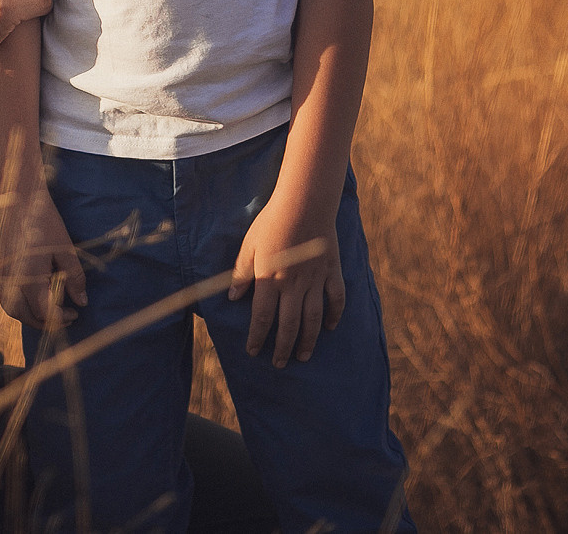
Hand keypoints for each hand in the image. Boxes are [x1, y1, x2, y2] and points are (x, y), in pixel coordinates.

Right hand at [0, 187, 85, 330]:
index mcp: (29, 279)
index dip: (62, 317)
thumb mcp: (65, 249)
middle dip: (47, 321)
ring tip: (49, 307)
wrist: (15, 198)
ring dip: (31, 315)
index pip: (45, 313)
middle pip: (27, 317)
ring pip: (12, 309)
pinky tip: (33, 295)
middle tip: (65, 315)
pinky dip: (19, 303)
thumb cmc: (43, 221)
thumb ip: (74, 278)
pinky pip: (4, 297)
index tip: (75, 312)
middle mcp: (9, 283)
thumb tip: (81, 301)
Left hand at [228, 197, 345, 368]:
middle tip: (279, 364)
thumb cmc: (271, 222)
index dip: (257, 337)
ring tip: (303, 356)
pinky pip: (336, 299)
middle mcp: (293, 284)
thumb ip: (241, 272)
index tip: (253, 352)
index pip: (262, 317)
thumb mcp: (249, 245)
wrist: (304, 204)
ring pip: (313, 319)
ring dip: (308, 340)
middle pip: (289, 325)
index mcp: (270, 279)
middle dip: (283, 347)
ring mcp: (315, 280)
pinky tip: (330, 328)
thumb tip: (232, 297)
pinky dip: (334, 315)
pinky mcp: (331, 271)